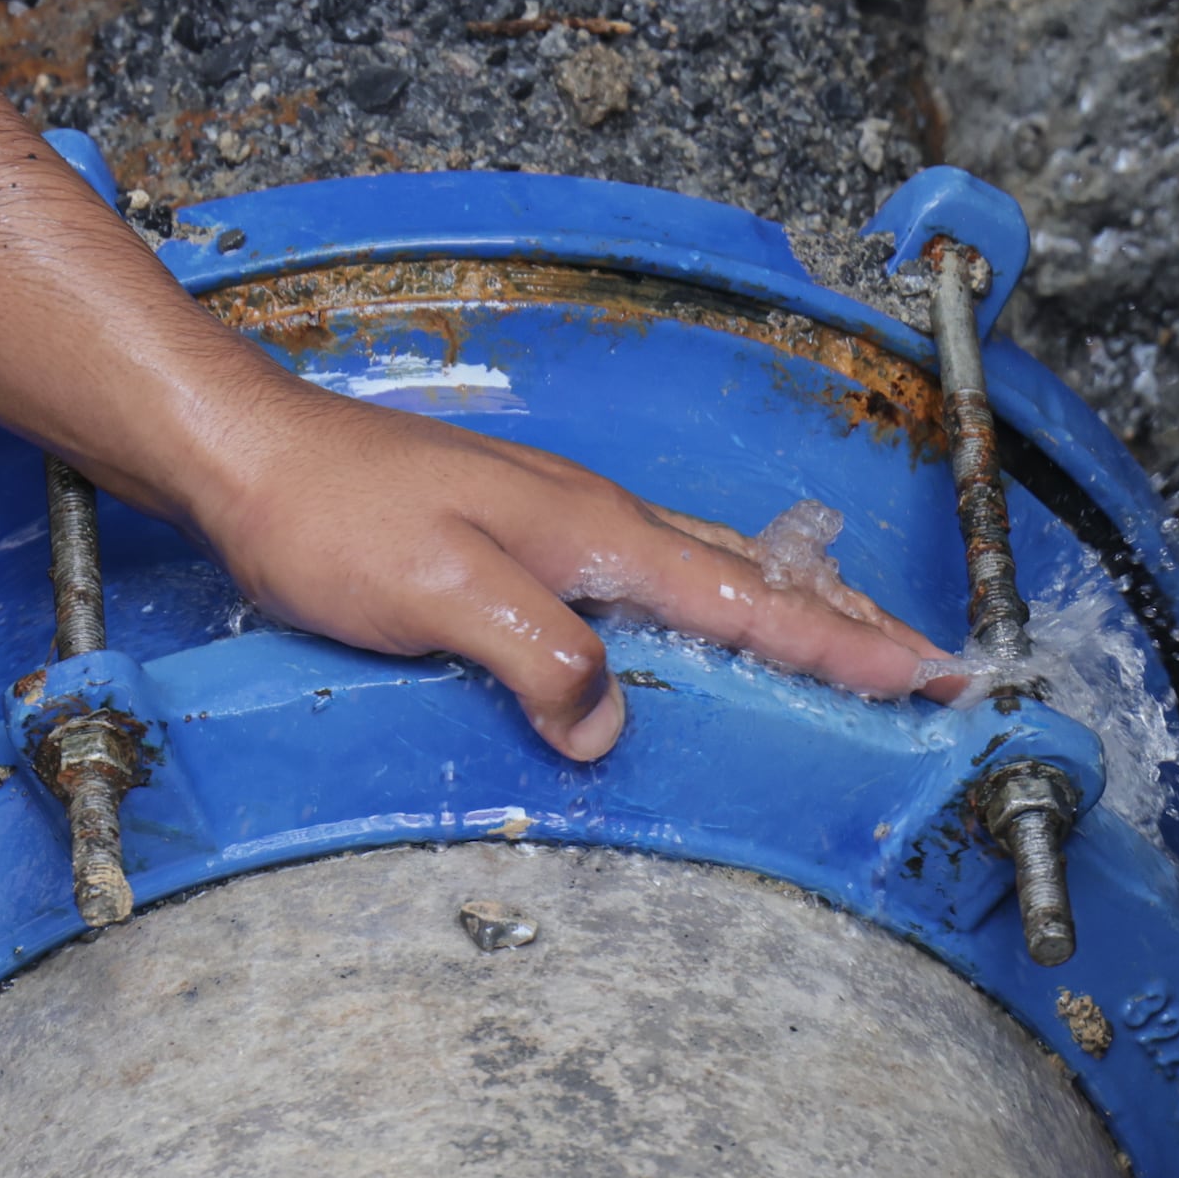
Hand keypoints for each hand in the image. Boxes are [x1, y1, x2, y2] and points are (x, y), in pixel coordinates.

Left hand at [185, 380, 957, 758]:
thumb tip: (607, 722)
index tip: (931, 673)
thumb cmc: (329, 516)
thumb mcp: (437, 592)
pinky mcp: (518, 539)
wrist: (247, 455)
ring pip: (706, 574)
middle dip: (846, 624)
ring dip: (785, 613)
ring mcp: (560, 526)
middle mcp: (597, 524)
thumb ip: (535, 652)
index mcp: (598, 536)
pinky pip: (647, 581)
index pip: (750, 601)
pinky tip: (695, 630)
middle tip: (925, 667)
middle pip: (754, 579)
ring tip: (846, 649)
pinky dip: (706, 607)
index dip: (843, 645)